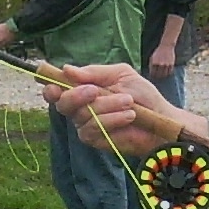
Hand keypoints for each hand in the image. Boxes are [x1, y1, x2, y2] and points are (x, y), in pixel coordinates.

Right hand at [42, 61, 202, 156]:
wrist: (159, 118)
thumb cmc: (142, 95)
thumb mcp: (120, 74)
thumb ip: (94, 72)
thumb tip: (66, 69)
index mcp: (83, 88)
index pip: (55, 87)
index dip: (49, 83)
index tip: (51, 80)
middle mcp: (80, 106)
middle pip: (61, 102)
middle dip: (76, 95)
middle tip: (95, 90)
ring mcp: (85, 124)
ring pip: (81, 115)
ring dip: (106, 106)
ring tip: (129, 102)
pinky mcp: (94, 139)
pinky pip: (92, 129)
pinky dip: (112, 120)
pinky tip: (128, 116)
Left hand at [147, 48, 177, 80]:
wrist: (166, 46)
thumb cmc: (158, 52)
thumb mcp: (152, 57)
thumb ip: (151, 65)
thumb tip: (151, 73)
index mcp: (154, 63)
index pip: (153, 73)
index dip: (152, 76)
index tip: (153, 76)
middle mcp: (160, 64)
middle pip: (158, 75)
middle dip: (158, 77)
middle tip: (158, 77)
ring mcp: (166, 65)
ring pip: (164, 74)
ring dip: (163, 76)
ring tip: (162, 76)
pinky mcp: (171, 64)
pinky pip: (170, 72)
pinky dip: (168, 73)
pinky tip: (166, 73)